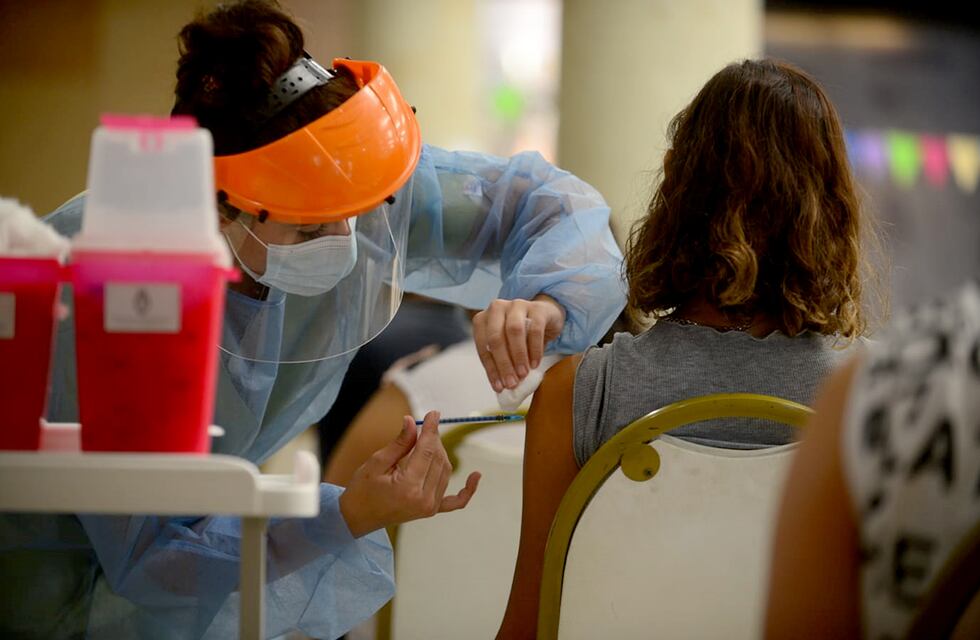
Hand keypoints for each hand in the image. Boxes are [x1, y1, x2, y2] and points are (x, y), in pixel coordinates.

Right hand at [338, 411, 480, 536]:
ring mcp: (429, 507)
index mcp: (408, 487)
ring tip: (426, 442)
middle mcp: (423, 499)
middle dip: (433, 439)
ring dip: (440, 453)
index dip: (431, 429)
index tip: (433, 414)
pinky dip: (467, 490)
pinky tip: (476, 476)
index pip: (426, 451)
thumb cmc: (361, 490)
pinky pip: (455, 501)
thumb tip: (412, 421)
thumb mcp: (376, 462)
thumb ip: (399, 443)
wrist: (357, 518)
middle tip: (425, 425)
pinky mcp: (431, 510)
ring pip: (445, 470)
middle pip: (438, 458)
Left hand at [472, 294, 565, 391]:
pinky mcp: (537, 308)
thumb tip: (502, 387)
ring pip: (514, 331)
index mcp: (483, 319)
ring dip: (518, 356)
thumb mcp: (508, 347)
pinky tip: (535, 364)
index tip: (499, 387)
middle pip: (496, 337)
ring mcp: (517, 305)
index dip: (490, 368)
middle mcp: (497, 308)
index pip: (483, 345)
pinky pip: (535, 329)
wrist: (545, 316)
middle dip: (503, 363)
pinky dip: (535, 349)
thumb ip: (503, 362)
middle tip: (512, 383)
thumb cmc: (522, 335)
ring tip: (523, 374)